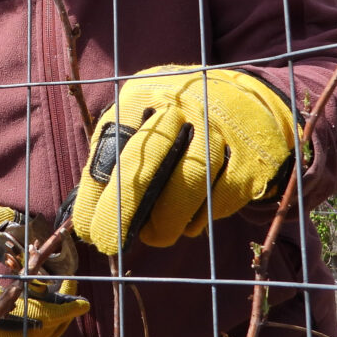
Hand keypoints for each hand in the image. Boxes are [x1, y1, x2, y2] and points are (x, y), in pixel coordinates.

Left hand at [72, 66, 296, 251]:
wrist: (250, 101)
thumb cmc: (179, 119)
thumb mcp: (143, 115)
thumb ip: (115, 154)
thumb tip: (86, 213)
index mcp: (145, 95)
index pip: (111, 147)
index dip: (96, 192)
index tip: (87, 226)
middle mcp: (182, 107)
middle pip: (145, 166)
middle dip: (122, 212)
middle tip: (108, 242)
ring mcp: (219, 132)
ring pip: (186, 188)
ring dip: (165, 222)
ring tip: (154, 235)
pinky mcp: (250, 159)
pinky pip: (218, 200)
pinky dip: (199, 218)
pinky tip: (189, 220)